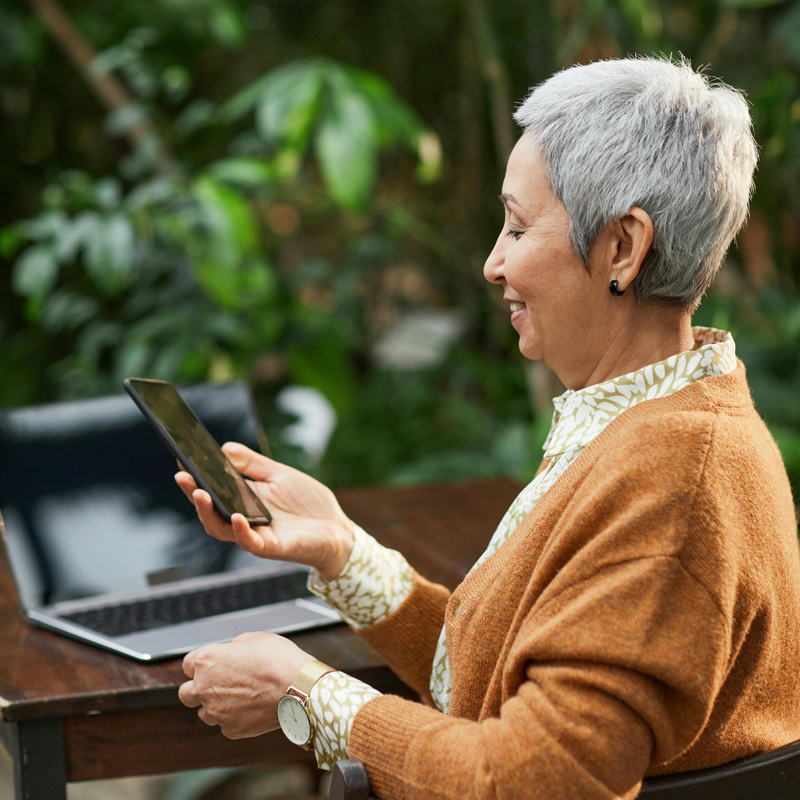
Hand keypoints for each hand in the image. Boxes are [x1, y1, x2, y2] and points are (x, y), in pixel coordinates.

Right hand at [175, 442, 353, 579]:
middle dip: (193, 493)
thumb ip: (254, 464)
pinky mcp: (271, 547)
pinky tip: (235, 517)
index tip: (182, 461)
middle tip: (182, 476)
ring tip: (199, 494)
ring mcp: (256, 534)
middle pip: (210, 510)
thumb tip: (224, 448)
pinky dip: (240, 530)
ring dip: (208, 512)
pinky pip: (249, 542)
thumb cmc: (309, 503)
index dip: (196, 477)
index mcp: (244, 500)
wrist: (337, 528)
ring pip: (221, 528)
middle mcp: (244, 519)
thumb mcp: (280, 475)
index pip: (213, 489)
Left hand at [178, 631, 313, 738]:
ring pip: (204, 713)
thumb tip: (231, 654)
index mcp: (206, 661)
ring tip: (238, 697)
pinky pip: (225, 725)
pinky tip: (251, 708)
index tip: (212, 665)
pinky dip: (234, 718)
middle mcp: (205, 688)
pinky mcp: (231, 730)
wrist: (299, 687)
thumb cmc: (279, 659)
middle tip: (217, 684)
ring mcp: (216, 712)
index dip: (201, 663)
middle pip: (185, 693)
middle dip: (197, 688)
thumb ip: (233, 648)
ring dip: (215, 706)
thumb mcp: (253, 639)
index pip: (187, 664)